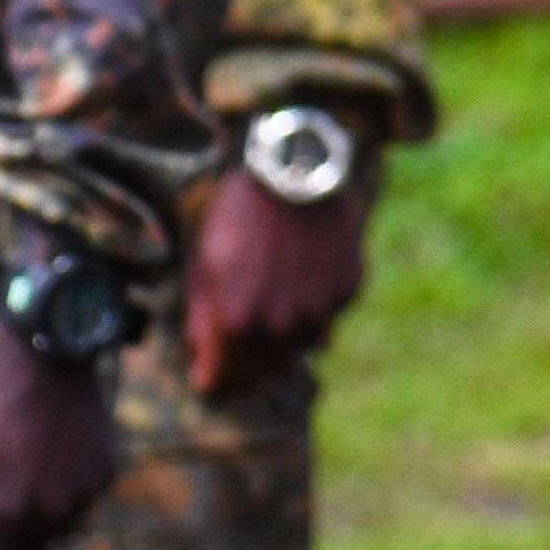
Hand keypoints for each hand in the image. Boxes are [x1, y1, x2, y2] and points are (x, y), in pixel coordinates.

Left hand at [0, 313, 117, 549]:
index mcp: (4, 514)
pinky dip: (60, 486)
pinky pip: (77, 498)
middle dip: (1, 538)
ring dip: (32, 512)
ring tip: (18, 462)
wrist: (39, 351)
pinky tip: (47, 450)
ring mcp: (81, 493)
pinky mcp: (104, 472)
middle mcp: (48, 514)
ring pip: (51, 528)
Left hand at [188, 167, 370, 397]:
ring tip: (272, 293)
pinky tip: (302, 271)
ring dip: (283, 334)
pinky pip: (328, 315)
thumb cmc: (238, 214)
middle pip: (265, 370)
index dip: (215, 382)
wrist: (292, 168)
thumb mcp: (203, 266)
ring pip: (300, 346)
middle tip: (239, 339)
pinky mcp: (348, 290)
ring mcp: (320, 310)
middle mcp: (282, 326)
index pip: (226, 380)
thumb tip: (204, 374)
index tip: (210, 378)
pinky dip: (314, 305)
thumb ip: (202, 325)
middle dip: (248, 362)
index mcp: (238, 323)